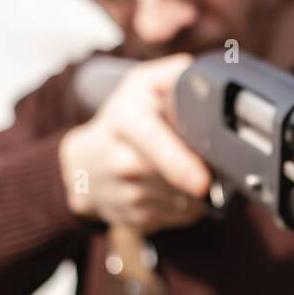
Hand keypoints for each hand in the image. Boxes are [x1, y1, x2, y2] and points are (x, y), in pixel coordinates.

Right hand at [59, 54, 211, 231]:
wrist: (82, 165)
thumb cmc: (122, 121)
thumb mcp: (140, 86)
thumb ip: (173, 75)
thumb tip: (202, 73)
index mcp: (126, 122)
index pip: (154, 145)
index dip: (180, 164)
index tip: (202, 181)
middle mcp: (122, 162)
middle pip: (176, 177)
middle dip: (203, 174)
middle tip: (211, 164)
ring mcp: (127, 195)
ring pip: (183, 200)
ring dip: (198, 191)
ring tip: (191, 173)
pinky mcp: (136, 220)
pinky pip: (179, 218)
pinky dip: (189, 207)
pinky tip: (178, 191)